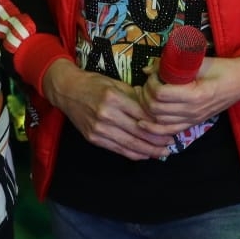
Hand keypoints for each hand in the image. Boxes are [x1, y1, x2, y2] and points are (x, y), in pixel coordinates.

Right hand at [42, 61, 173, 160]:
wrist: (67, 91)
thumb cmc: (93, 84)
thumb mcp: (116, 84)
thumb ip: (135, 96)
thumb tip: (155, 108)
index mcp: (114, 98)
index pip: (143, 115)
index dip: (159, 124)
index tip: (171, 127)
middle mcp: (106, 115)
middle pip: (139, 133)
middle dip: (157, 141)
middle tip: (172, 143)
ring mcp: (99, 129)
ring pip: (130, 145)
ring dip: (149, 151)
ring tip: (163, 152)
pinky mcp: (94, 138)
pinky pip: (118, 150)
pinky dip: (133, 154)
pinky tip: (145, 154)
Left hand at [139, 56, 239, 131]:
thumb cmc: (222, 68)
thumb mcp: (199, 61)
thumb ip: (173, 64)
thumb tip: (147, 68)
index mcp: (196, 94)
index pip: (161, 94)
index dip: (151, 83)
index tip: (153, 74)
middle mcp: (193, 111)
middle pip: (156, 109)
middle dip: (145, 95)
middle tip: (146, 83)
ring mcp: (193, 120)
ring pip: (159, 121)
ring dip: (146, 109)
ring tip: (144, 96)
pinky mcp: (193, 124)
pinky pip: (169, 131)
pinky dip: (154, 129)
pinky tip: (144, 122)